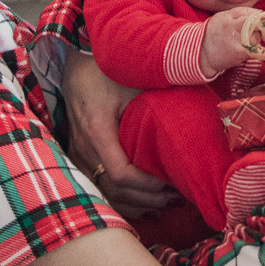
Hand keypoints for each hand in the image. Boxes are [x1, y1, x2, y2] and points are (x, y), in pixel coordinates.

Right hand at [60, 47, 180, 218]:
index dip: (147, 186)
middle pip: (113, 190)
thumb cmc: (106, 69)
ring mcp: (78, 153)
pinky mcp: (79, 155)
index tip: (170, 183)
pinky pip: (98, 185)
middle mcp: (84, 148)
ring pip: (104, 192)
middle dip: (146, 199)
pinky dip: (121, 198)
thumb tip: (190, 122)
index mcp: (97, 130)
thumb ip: (156, 104)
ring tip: (164, 202)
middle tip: (175, 196)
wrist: (74, 62)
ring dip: (135, 202)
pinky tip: (143, 203)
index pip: (121, 174)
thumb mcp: (133, 82)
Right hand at [201, 6, 255, 77]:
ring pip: (256, 37)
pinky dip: (256, 51)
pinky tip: (252, 51)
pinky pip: (254, 50)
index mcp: (228, 16)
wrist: (200, 52)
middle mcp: (231, 25)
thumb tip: (259, 14)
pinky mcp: (238, 52)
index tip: (264, 20)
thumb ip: (238, 15)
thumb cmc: (214, 34)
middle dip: (261, 26)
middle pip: (254, 23)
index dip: (259, 16)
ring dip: (257, 40)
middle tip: (260, 31)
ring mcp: (235, 39)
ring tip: (250, 42)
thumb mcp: (222, 18)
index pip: (248, 12)